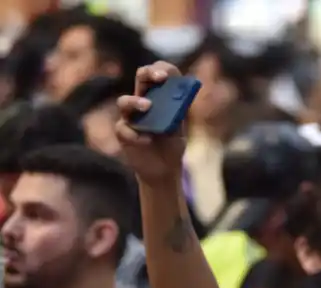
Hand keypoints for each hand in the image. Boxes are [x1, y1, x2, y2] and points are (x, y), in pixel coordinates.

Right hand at [114, 62, 186, 183]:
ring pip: (124, 101)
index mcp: (158, 96)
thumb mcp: (180, 127)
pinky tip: (148, 140)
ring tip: (148, 107)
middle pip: (140, 78)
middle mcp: (142, 101)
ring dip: (135, 102)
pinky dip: (136, 134)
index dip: (163, 69)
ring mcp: (130, 117)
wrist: (164, 169)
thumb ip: (179, 111)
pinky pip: (124, 129)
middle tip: (160, 78)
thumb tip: (182, 95)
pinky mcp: (123, 134)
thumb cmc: (171, 144)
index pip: (158, 74)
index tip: (170, 74)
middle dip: (149, 73)